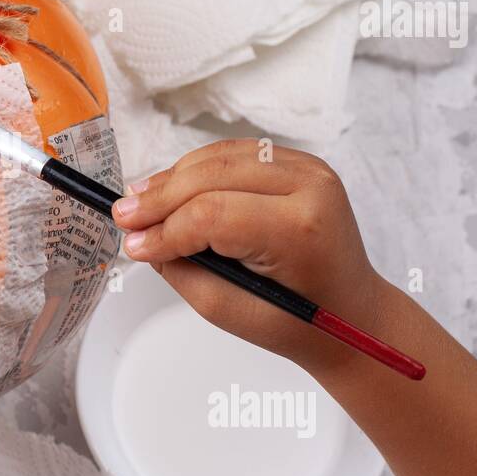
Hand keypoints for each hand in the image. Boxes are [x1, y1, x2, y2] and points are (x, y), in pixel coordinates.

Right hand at [111, 139, 385, 372]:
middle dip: (161, 197)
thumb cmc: (299, 322)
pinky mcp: (300, 163)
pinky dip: (197, 169)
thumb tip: (144, 239)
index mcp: (299, 230)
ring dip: (174, 178)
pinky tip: (169, 187)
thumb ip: (183, 271)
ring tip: (138, 200)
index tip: (133, 246)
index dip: (164, 229)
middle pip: (213, 175)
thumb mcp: (230, 312)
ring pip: (220, 156)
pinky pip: (235, 154)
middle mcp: (310, 188)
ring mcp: (309, 169)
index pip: (213, 214)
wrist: (354, 313)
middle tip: (123, 216)